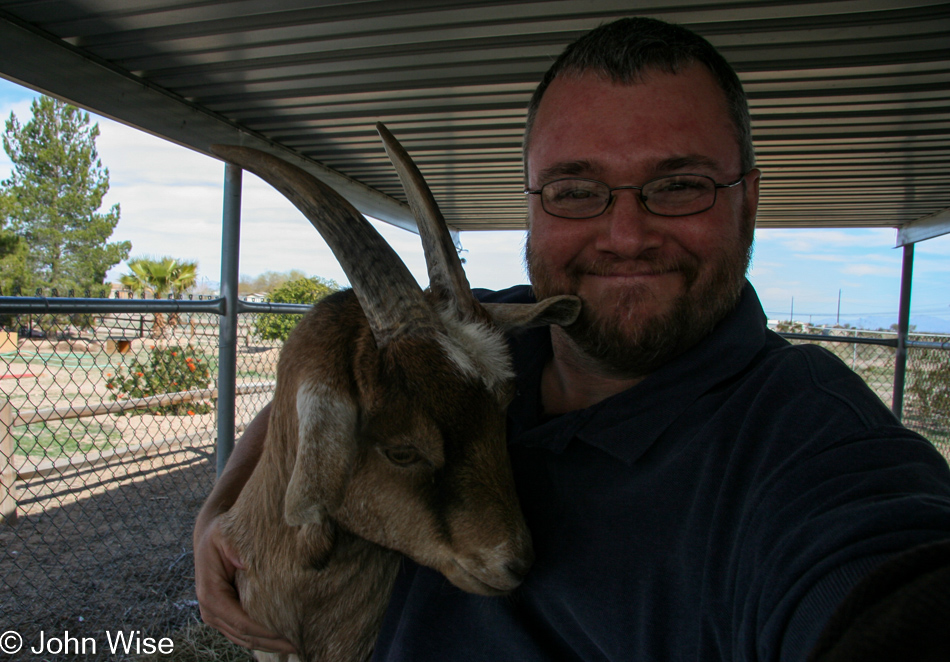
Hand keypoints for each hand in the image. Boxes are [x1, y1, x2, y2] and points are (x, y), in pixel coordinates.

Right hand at [194, 514, 297, 654]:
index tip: (292, 634)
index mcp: (211, 595)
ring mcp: (216, 617)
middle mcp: (210, 611)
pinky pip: (245, 633)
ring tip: (300, 643)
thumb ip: (241, 551)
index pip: (242, 622)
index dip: (267, 631)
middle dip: (274, 641)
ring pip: (246, 639)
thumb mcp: (228, 535)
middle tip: (304, 642)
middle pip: (245, 635)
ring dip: (271, 643)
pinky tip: (285, 639)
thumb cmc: (222, 534)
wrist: (208, 536)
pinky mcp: (225, 617)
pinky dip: (265, 638)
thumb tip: (256, 568)